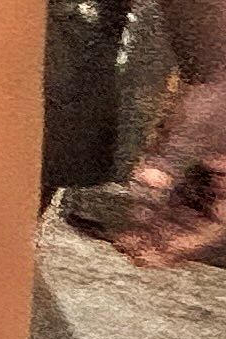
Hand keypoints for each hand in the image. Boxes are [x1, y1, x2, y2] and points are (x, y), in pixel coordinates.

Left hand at [117, 79, 225, 263]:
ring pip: (181, 218)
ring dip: (154, 229)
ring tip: (122, 240)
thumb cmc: (215, 105)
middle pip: (192, 228)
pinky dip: (153, 210)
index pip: (207, 230)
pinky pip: (173, 201)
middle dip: (160, 241)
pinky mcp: (194, 179)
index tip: (146, 256)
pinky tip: (131, 219)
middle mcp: (223, 196)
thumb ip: (170, 159)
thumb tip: (147, 181)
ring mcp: (209, 188)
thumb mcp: (193, 133)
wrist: (216, 82)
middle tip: (126, 250)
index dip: (176, 246)